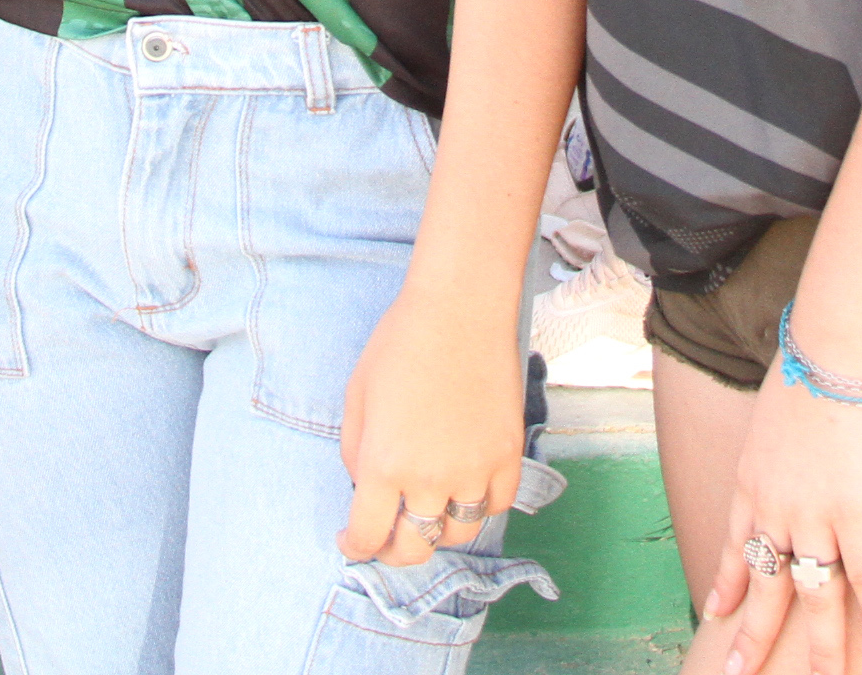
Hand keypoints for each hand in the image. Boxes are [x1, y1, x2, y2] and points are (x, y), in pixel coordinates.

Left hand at [335, 285, 523, 566]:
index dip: (356, 547)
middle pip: (414, 548)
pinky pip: (495, 505)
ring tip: (427, 516)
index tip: (352, 543)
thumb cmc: (399, 343)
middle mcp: (429, 478)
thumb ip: (354, 453)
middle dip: (394, 552)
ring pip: (458, 534)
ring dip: (438, 532)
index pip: (368, 536)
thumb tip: (365, 488)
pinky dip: (478, 507)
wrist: (459, 309)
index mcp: (383, 464)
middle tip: (387, 541)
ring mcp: (474, 470)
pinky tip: (463, 492)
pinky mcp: (508, 456)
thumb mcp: (356, 397)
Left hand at [701, 368, 861, 674]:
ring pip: (813, 595)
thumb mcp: (772, 414)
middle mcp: (772, 507)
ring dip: (817, 646)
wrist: (831, 346)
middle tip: (738, 674)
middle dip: (752, 636)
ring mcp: (811, 513)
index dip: (727, 584)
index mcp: (750, 480)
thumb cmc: (808, 363)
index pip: (733, 546)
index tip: (714, 614)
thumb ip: (778, 445)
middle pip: (763, 585)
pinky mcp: (854, 509)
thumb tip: (789, 450)